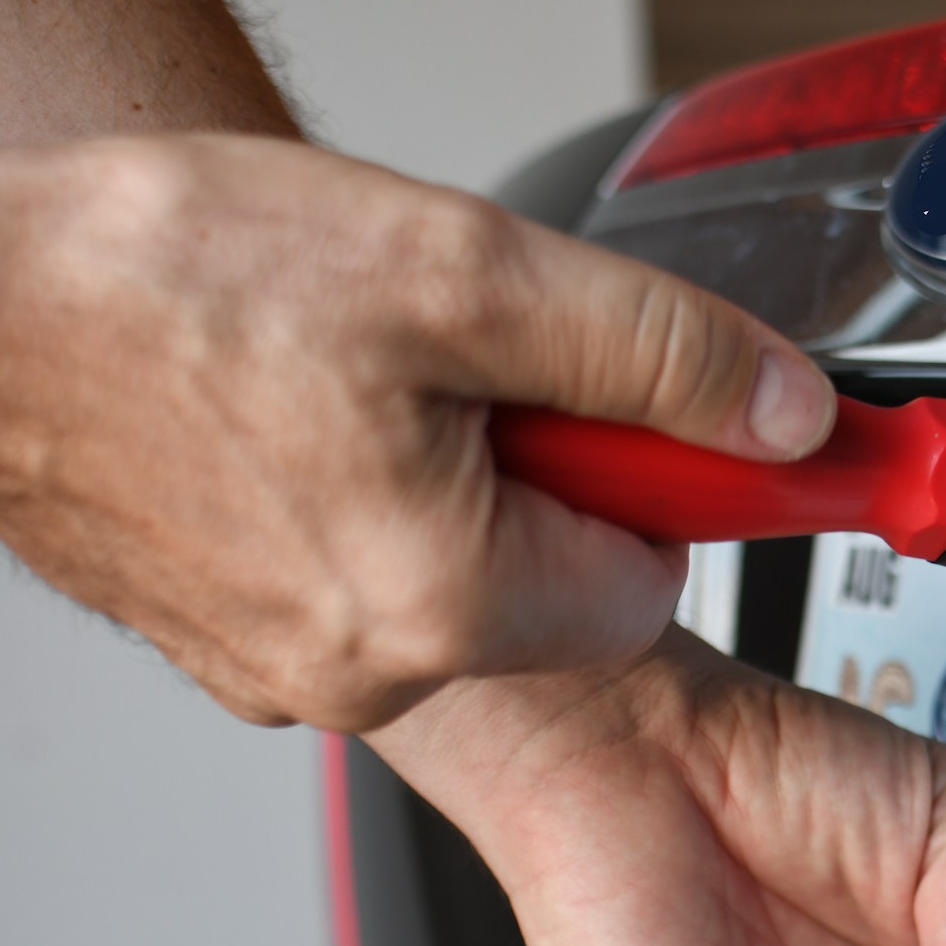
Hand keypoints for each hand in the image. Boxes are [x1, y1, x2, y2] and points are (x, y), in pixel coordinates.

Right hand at [0, 133, 832, 728]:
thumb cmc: (163, 280)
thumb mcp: (464, 276)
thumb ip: (653, 353)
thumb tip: (782, 413)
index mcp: (440, 604)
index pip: (653, 579)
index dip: (655, 475)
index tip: (642, 406)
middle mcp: (363, 670)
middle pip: (554, 585)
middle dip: (545, 467)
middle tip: (469, 360)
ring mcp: (284, 664)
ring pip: (454, 574)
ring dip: (451, 471)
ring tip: (359, 374)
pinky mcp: (229, 634)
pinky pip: (359, 574)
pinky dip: (365, 494)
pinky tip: (301, 412)